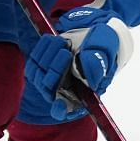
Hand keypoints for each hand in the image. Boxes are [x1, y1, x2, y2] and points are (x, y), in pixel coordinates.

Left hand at [21, 7, 133, 122]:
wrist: (92, 30)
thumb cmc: (103, 45)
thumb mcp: (106, 52)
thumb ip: (98, 65)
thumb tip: (91, 79)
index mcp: (81, 93)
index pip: (65, 110)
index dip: (60, 109)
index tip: (59, 105)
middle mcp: (63, 90)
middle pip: (48, 88)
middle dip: (55, 69)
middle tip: (66, 52)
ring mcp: (49, 78)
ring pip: (38, 74)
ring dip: (48, 56)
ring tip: (62, 41)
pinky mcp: (40, 66)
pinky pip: (33, 62)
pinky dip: (41, 49)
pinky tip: (52, 39)